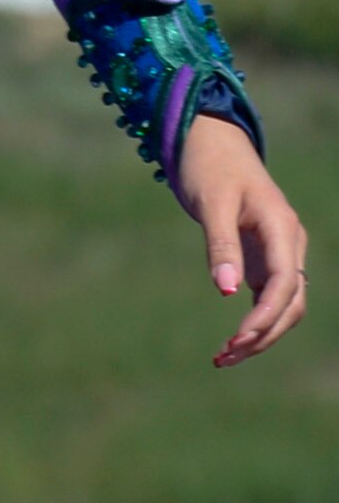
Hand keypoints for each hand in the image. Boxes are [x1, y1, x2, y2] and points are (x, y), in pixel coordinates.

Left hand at [175, 117, 310, 366]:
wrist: (213, 144)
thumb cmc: (210, 168)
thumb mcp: (211, 203)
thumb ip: (220, 244)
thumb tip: (225, 290)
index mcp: (283, 228)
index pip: (285, 282)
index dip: (266, 314)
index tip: (239, 338)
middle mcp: (290, 244)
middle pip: (290, 302)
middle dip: (263, 333)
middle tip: (225, 356)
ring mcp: (281, 253)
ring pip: (284, 305)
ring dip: (261, 334)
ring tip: (224, 357)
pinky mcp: (267, 259)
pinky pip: (270, 298)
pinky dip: (255, 321)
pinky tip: (233, 342)